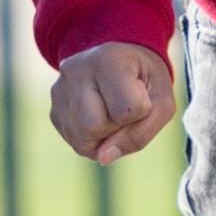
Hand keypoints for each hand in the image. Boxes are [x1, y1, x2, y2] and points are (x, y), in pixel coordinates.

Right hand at [47, 42, 176, 162]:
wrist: (122, 57)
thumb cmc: (146, 80)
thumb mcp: (162, 101)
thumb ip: (141, 133)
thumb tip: (103, 158)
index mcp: (107, 60)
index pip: (126, 110)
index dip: (142, 110)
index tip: (139, 91)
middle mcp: (75, 71)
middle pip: (92, 127)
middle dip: (116, 128)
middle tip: (125, 108)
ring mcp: (59, 89)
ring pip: (79, 139)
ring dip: (104, 137)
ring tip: (112, 114)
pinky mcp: (53, 106)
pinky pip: (72, 139)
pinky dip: (92, 138)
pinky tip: (100, 117)